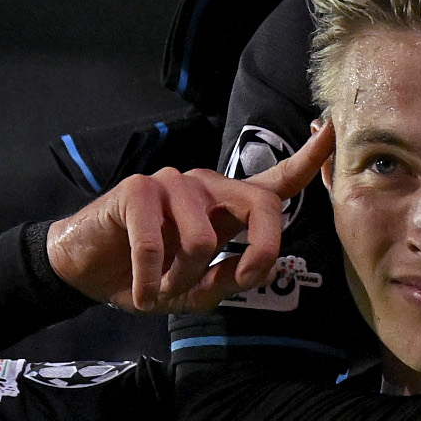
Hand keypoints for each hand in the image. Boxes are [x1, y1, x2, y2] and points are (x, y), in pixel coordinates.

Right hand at [45, 124, 331, 312]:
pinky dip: (150, 282)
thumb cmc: (149, 275)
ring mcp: (173, 183)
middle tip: (235, 283)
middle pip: (262, 206)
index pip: (278, 179)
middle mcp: (207, 186)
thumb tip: (251, 271)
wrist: (87, 270)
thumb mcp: (197, 289)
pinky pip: (156, 245)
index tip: (334, 129)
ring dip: (183, 281)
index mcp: (227, 205)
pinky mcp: (138, 191)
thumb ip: (229, 280)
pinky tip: (141, 291)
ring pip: (205, 240)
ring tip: (164, 289)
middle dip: (260, 253)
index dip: (310, 158)